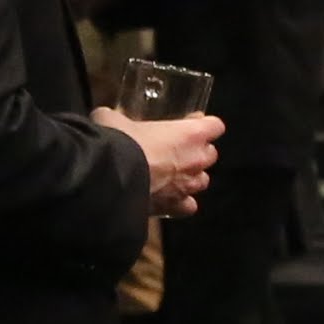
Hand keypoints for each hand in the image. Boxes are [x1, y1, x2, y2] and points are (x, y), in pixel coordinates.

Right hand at [108, 108, 223, 221]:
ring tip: (170, 175)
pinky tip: (165, 199)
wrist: (108, 175)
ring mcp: (188, 185)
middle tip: (174, 150)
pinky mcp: (175, 206)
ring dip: (189, 177)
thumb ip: (120, 117)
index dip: (203, 125)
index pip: (215, 126)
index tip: (190, 124)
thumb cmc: (118, 141)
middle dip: (195, 152)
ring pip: (202, 181)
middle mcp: (196, 160)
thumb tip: (108, 117)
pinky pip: (187, 206)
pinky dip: (179, 203)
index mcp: (191, 134)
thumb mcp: (114, 118)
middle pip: (210, 154)